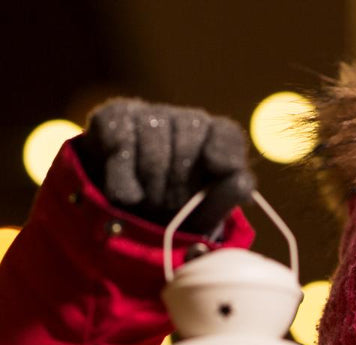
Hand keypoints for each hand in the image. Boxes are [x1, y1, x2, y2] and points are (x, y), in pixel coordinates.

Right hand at [77, 98, 255, 234]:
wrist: (117, 219)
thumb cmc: (167, 218)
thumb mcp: (197, 219)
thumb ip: (222, 201)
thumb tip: (242, 183)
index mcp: (213, 142)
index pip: (226, 134)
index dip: (224, 150)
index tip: (217, 168)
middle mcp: (184, 121)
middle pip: (190, 131)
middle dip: (180, 179)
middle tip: (168, 208)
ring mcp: (148, 114)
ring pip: (154, 131)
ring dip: (150, 179)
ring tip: (146, 204)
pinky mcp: (113, 117)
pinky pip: (121, 138)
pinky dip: (123, 175)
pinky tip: (126, 197)